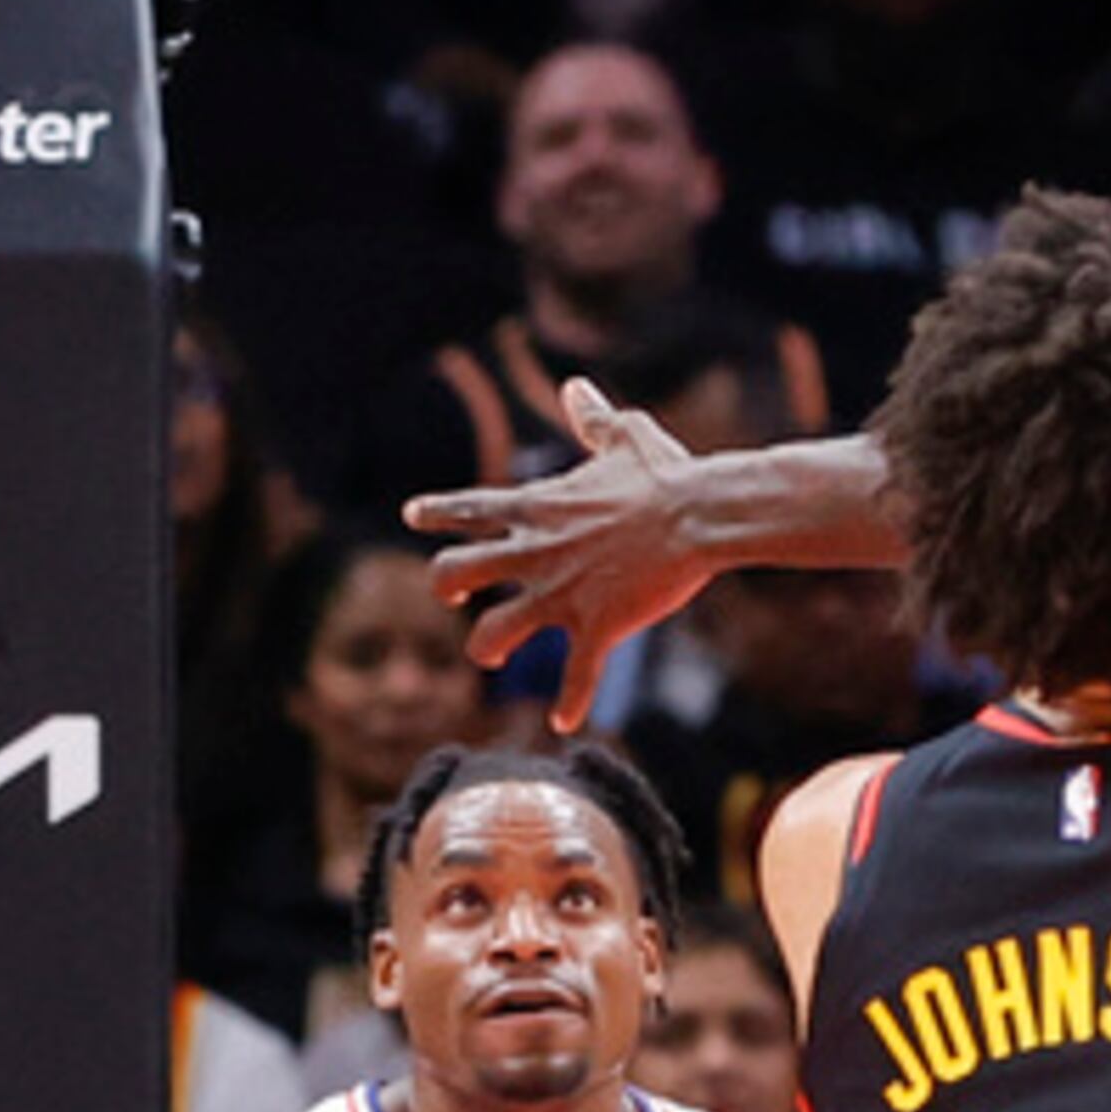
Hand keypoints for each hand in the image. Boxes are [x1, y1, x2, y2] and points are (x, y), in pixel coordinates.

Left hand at [404, 379, 702, 725]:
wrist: (698, 516)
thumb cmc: (665, 475)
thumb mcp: (625, 437)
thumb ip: (593, 418)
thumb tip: (576, 388)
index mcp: (538, 507)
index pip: (470, 507)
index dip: (437, 512)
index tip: (412, 515)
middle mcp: (536, 553)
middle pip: (455, 574)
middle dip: (446, 587)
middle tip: (451, 597)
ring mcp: (561, 594)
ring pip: (493, 634)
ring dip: (488, 648)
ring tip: (491, 655)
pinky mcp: (596, 627)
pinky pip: (575, 676)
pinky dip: (570, 702)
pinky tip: (565, 722)